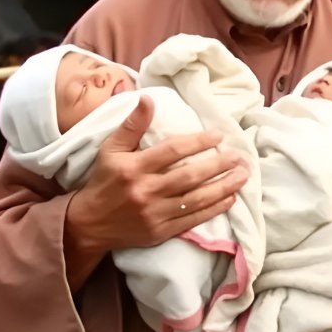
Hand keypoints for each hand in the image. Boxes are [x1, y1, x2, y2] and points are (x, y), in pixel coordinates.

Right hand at [65, 94, 248, 260]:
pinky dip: (213, 210)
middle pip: (189, 176)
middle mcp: (145, 191)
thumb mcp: (110, 149)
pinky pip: (192, 220)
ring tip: (242, 176)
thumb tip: (148, 99)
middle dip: (218, 166)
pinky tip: (229, 200)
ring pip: (195, 199)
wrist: (88, 224)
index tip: (218, 136)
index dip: (198, 142)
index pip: (172, 151)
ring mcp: (154, 214)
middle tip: (239, 157)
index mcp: (133, 167)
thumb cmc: (103, 181)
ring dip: (223, 188)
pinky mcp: (160, 232)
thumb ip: (132, 125)